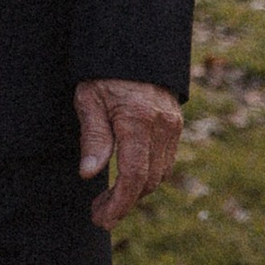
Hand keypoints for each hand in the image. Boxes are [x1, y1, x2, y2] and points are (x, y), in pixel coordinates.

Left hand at [73, 78, 179, 233]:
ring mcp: (173, 125)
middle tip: (98, 215)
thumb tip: (89, 174)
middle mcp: (162, 126)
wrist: (133, 45)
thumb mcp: (89, 99)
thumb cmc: (103, 71)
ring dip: (136, 193)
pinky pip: (164, 160)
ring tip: (107, 202)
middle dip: (124, 203)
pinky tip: (125, 180)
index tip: (102, 219)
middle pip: (149, 180)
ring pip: (159, 174)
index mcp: (138, 120)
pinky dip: (147, 176)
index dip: (119, 203)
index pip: (134, 176)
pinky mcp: (175, 124)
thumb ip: (93, 137)